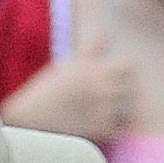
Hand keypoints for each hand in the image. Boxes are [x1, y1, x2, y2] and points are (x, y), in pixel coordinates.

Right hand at [0, 53, 139, 143]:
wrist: (30, 120)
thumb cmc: (46, 91)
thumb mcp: (67, 66)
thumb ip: (91, 50)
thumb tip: (105, 33)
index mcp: (92, 70)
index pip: (130, 65)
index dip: (127, 69)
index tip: (119, 73)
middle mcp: (101, 88)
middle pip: (133, 86)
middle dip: (128, 87)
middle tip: (116, 91)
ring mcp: (102, 109)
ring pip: (131, 107)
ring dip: (124, 106)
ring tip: (111, 107)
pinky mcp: (100, 129)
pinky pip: (122, 126)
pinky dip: (117, 124)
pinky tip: (105, 122)